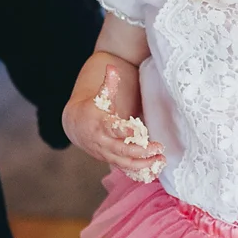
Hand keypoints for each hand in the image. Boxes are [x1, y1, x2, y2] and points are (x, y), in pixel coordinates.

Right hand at [62, 64, 163, 179]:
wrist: (76, 125)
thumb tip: (111, 66)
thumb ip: (108, 83)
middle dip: (141, 151)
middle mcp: (102, 142)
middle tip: (159, 147)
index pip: (114, 129)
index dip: (127, 132)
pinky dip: (139, 172)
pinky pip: (125, 169)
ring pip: (124, 163)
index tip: (141, 132)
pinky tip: (154, 170)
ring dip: (143, 164)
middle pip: (122, 149)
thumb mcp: (99, 96)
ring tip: (161, 160)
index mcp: (100, 124)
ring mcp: (106, 154)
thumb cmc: (92, 108)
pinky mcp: (110, 160)